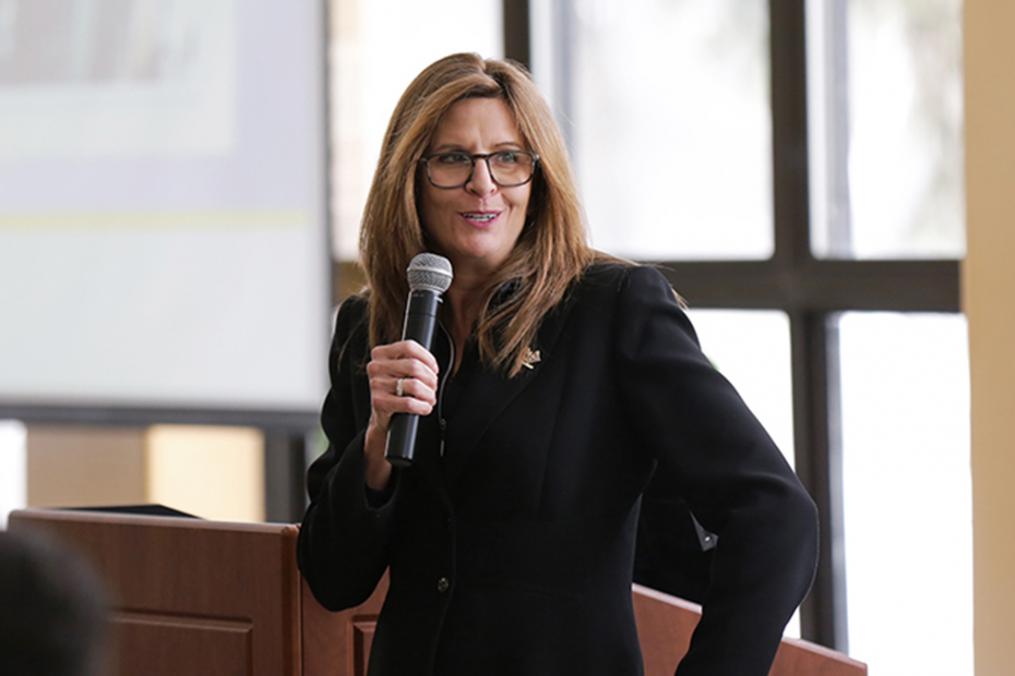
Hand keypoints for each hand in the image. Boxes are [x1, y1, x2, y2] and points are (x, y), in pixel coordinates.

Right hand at [362, 339, 439, 489]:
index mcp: (380, 354)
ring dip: (429, 394)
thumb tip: (433, 365)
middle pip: (414, 366)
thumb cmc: (397, 390)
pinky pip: (409, 403)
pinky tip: (425, 407)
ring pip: (414, 385)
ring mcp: (375, 385)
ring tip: (430, 398)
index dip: (427, 358)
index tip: (434, 369)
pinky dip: (422, 406)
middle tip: (434, 387)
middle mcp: (375, 367)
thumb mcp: (401, 370)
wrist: (384, 416)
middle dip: (430, 378)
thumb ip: (412, 360)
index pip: (409, 346)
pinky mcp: (378, 403)